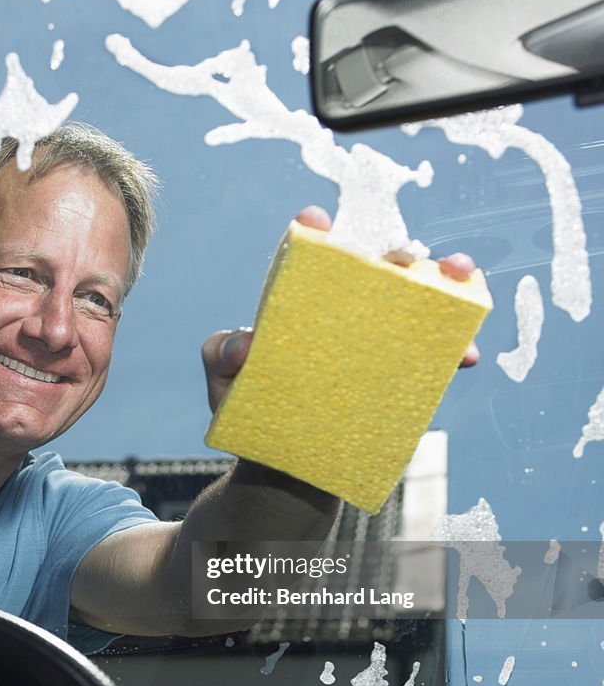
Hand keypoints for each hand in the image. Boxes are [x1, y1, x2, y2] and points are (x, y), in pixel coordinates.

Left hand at [201, 206, 479, 411]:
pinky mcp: (398, 375)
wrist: (281, 466)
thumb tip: (244, 346)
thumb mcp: (224, 379)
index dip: (315, 231)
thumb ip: (221, 354)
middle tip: (403, 257)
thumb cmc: (251, 408)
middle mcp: (341, 312)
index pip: (308, 258)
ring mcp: (373, 342)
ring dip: (445, 282)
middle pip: (374, 271)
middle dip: (396, 253)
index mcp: (298, 302)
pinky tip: (465, 353)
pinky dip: (453, 349)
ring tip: (460, 276)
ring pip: (415, 302)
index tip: (316, 219)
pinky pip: (433, 355)